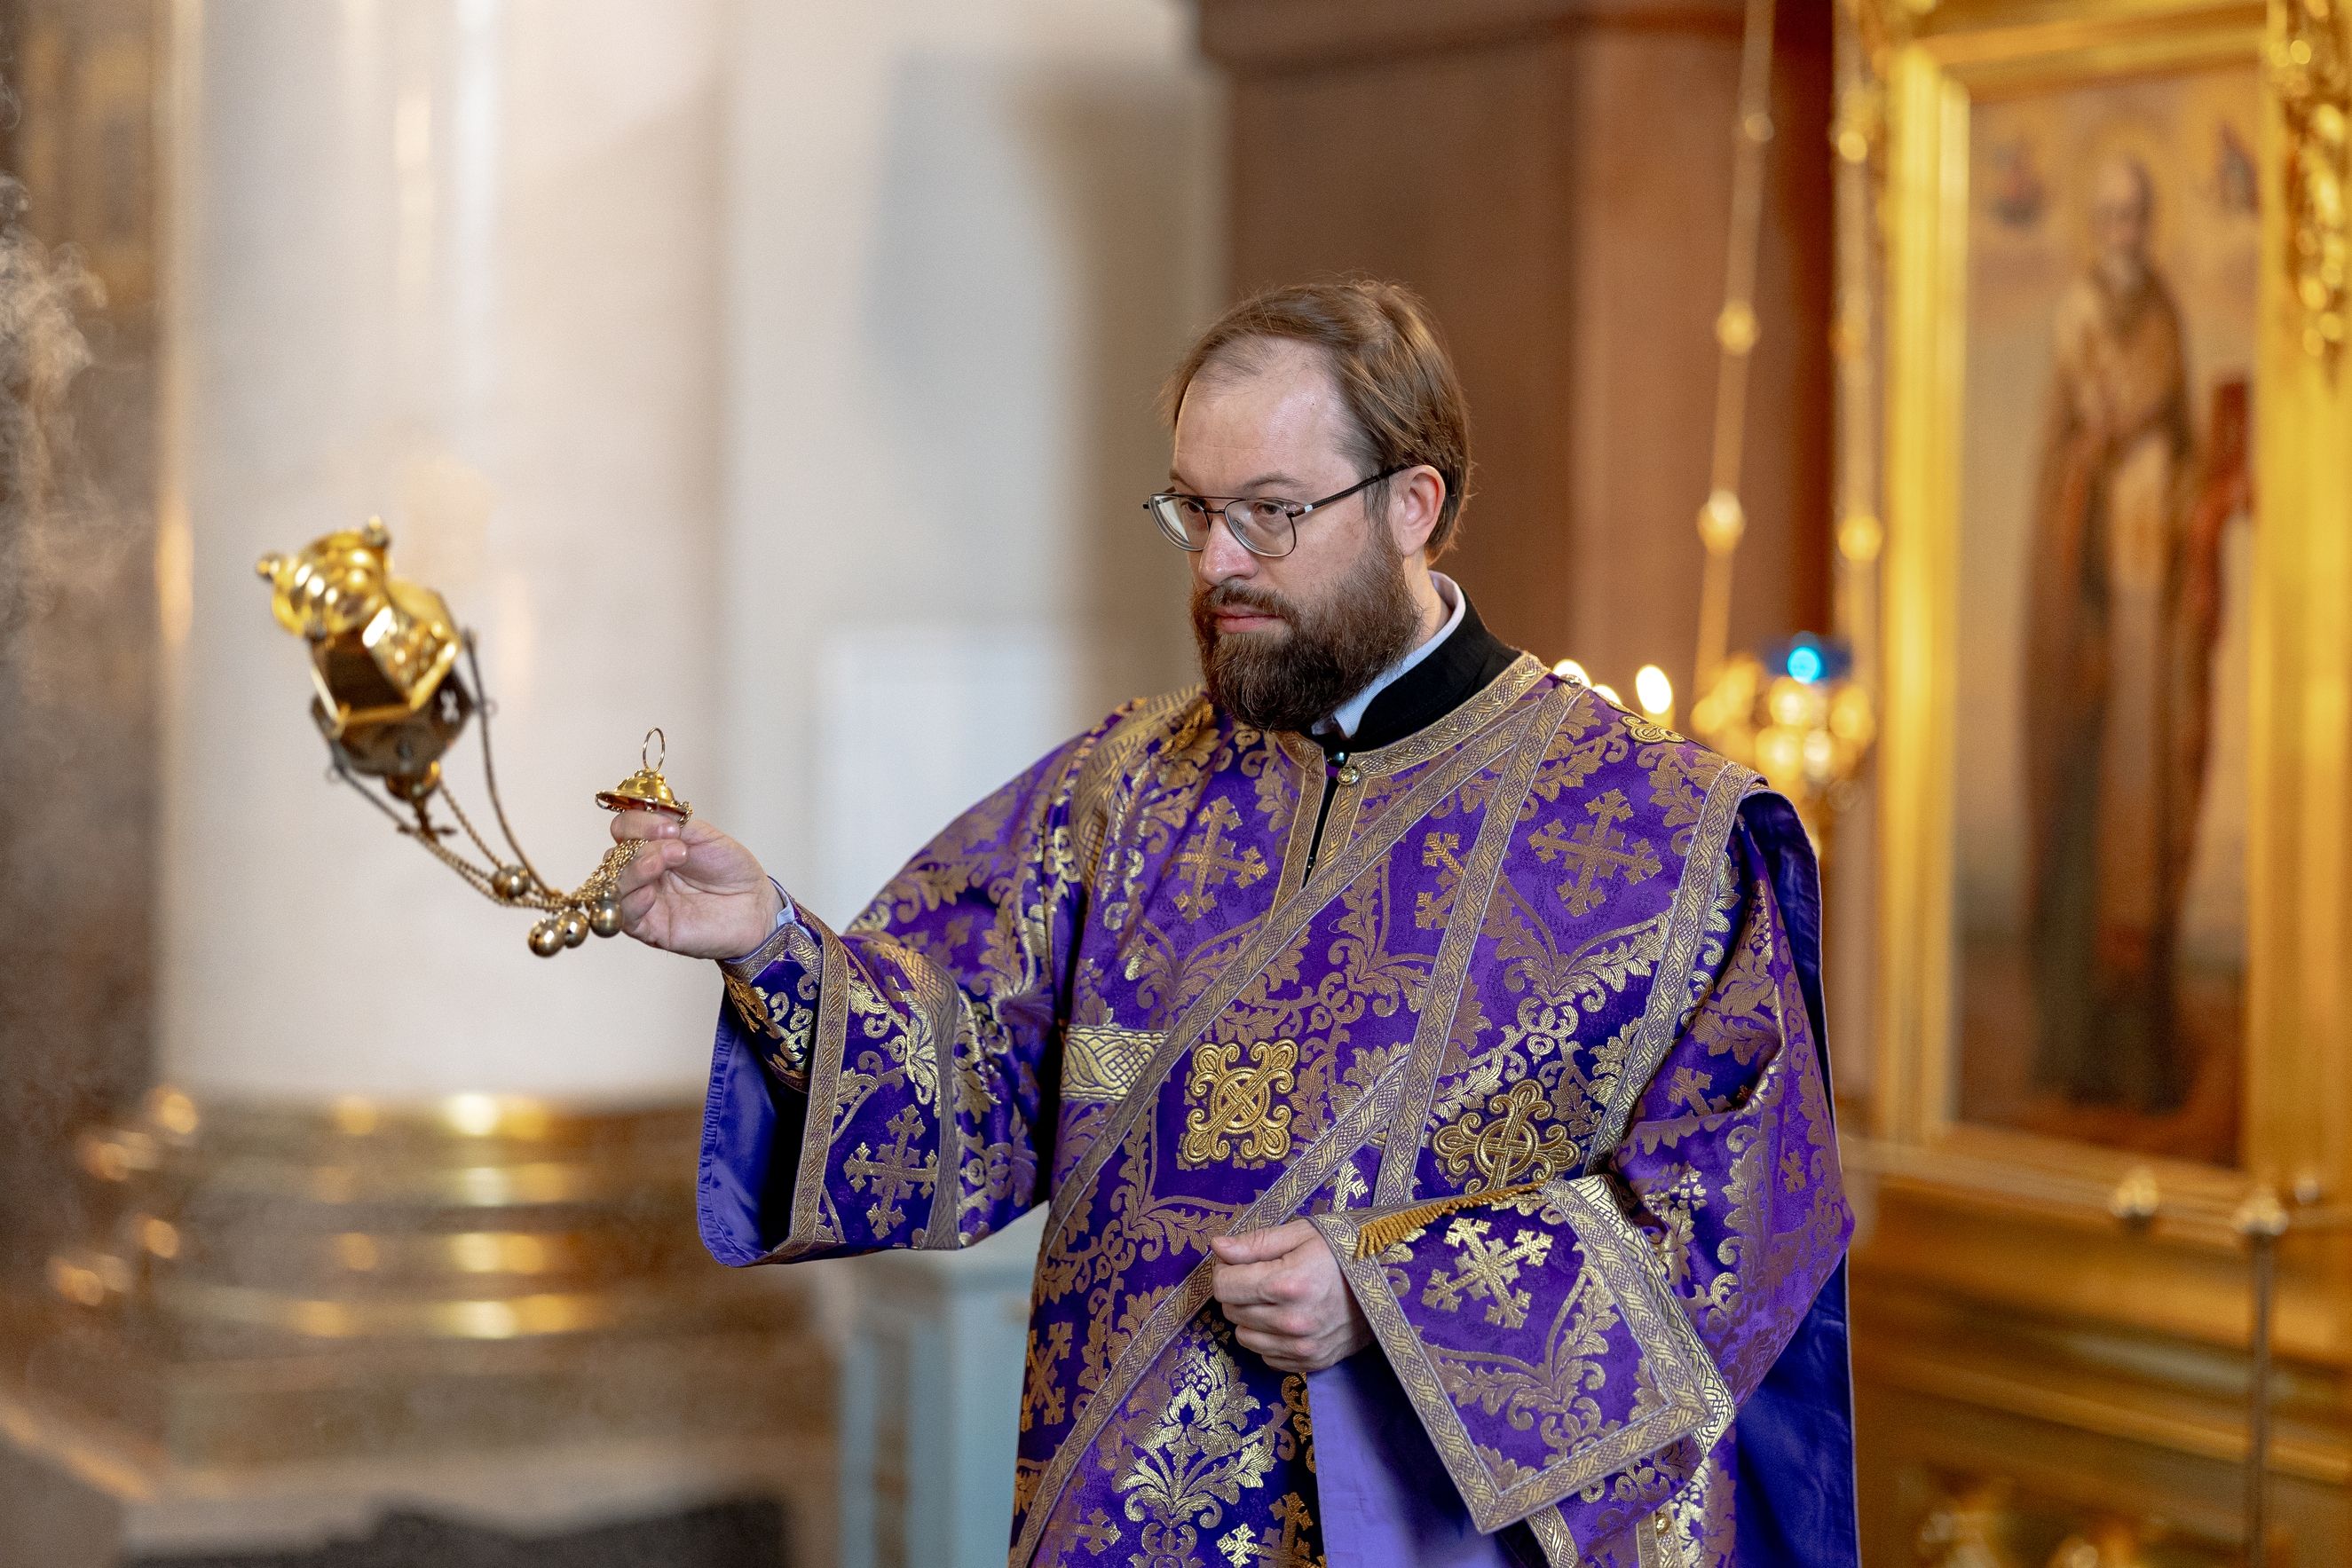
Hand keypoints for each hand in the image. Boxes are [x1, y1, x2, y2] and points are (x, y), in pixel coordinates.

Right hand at [608, 811, 782, 959]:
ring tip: (663, 864)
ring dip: (636, 870)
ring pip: (615, 885)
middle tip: (676, 849)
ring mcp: (645, 899)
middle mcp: (643, 872)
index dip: (638, 824)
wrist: (754, 903)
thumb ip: (675, 825)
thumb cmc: (731, 870)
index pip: (624, 829)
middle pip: (614, 857)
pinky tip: (651, 892)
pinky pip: (626, 916)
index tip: (669, 827)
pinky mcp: (650, 928)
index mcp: (652, 846)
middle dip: (642, 848)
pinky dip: (633, 901)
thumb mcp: (705, 837)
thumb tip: (649, 818)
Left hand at [1209, 1219, 1371, 1373]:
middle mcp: (1293, 1321)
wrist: (1394, 1285)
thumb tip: (1217, 1247)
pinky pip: (1266, 1356)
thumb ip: (1255, 1243)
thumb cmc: (1345, 1252)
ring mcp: (1303, 1347)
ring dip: (1252, 1316)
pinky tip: (1290, 1318)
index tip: (1239, 1261)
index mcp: (1288, 1283)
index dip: (1225, 1269)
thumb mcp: (1302, 1234)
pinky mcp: (1312, 1363)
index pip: (1224, 1286)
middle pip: (1231, 1310)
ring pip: (1244, 1336)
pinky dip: (1270, 1339)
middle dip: (1239, 1291)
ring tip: (1277, 1298)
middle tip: (1263, 1275)